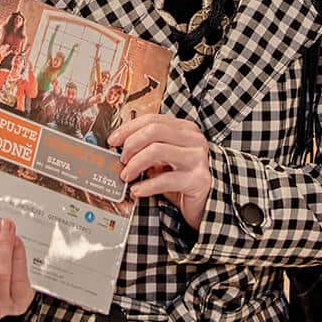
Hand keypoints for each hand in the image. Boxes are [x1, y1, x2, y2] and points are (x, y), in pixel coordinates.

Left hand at [111, 113, 212, 229]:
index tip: (113, 141)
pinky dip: (146, 186)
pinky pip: (165, 179)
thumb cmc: (183, 179)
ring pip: (157, 151)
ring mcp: (197, 159)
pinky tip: (137, 190)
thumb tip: (120, 147)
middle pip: (154, 131)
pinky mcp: (198, 179)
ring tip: (126, 176)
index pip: (153, 119)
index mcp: (186, 129)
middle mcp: (194, 140)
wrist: (207, 202)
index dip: (129, 128)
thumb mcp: (166, 159)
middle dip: (131, 144)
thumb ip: (150, 148)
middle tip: (121, 160)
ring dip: (135, 164)